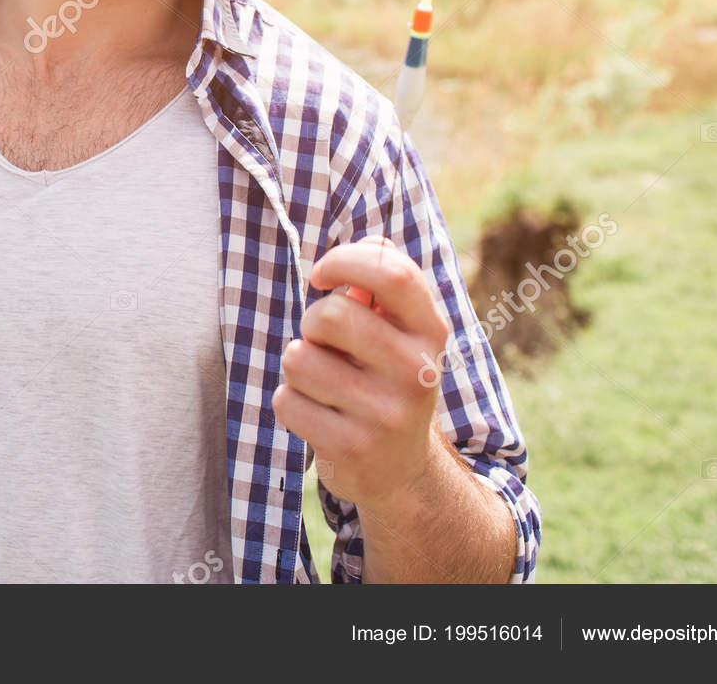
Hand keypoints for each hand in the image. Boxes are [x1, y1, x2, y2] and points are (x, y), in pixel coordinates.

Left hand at [272, 236, 451, 511]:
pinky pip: (286, 401)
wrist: (403, 471)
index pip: (392, 273)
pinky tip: (320, 415)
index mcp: (430, 331)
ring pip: (298, 358)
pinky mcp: (353, 447)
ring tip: (325, 383)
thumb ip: (382, 284)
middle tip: (325, 344)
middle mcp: (418, 371)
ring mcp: (387, 413)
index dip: (345, 260)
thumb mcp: (399, 331)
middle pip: (330, 314)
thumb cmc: (387, 379)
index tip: (322, 275)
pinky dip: (291, 403)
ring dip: (299, 365)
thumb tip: (366, 246)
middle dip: (311, 324)